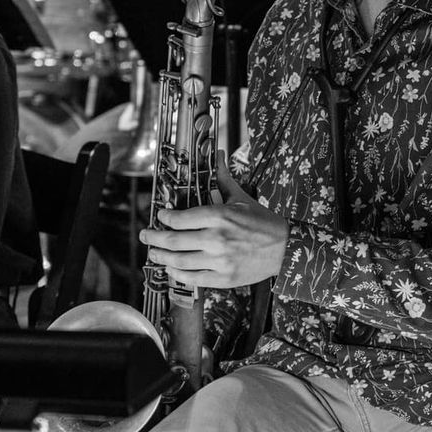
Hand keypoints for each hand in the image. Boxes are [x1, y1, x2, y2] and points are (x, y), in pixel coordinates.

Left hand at [142, 153, 288, 287]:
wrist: (285, 248)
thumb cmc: (262, 221)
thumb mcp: (240, 197)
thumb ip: (222, 177)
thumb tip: (216, 153)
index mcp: (220, 216)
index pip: (180, 218)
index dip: (164, 218)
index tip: (161, 217)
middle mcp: (217, 239)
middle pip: (173, 240)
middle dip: (154, 238)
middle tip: (145, 235)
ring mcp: (220, 261)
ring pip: (178, 261)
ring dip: (161, 256)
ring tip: (154, 252)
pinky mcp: (223, 278)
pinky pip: (192, 278)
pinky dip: (177, 274)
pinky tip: (172, 268)